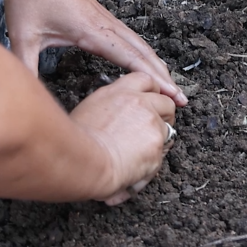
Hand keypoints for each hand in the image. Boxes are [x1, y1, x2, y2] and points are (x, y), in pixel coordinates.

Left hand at [2, 0, 187, 105]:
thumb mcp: (22, 37)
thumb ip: (25, 68)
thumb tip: (24, 96)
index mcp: (93, 33)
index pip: (132, 60)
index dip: (154, 79)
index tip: (172, 94)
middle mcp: (107, 26)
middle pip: (145, 54)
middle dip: (165, 78)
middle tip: (182, 99)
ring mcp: (108, 20)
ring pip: (142, 46)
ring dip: (158, 65)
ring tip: (171, 86)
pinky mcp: (104, 17)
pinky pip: (132, 38)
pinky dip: (146, 54)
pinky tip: (148, 63)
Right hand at [71, 73, 176, 205]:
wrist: (86, 162)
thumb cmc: (78, 143)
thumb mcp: (89, 111)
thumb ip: (110, 106)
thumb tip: (118, 114)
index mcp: (119, 92)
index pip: (146, 80)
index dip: (153, 92)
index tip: (152, 102)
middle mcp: (138, 102)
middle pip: (166, 101)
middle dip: (165, 114)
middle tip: (156, 127)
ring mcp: (151, 121)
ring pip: (168, 127)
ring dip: (160, 139)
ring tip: (143, 152)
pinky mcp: (159, 141)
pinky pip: (164, 150)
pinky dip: (155, 159)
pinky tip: (140, 165)